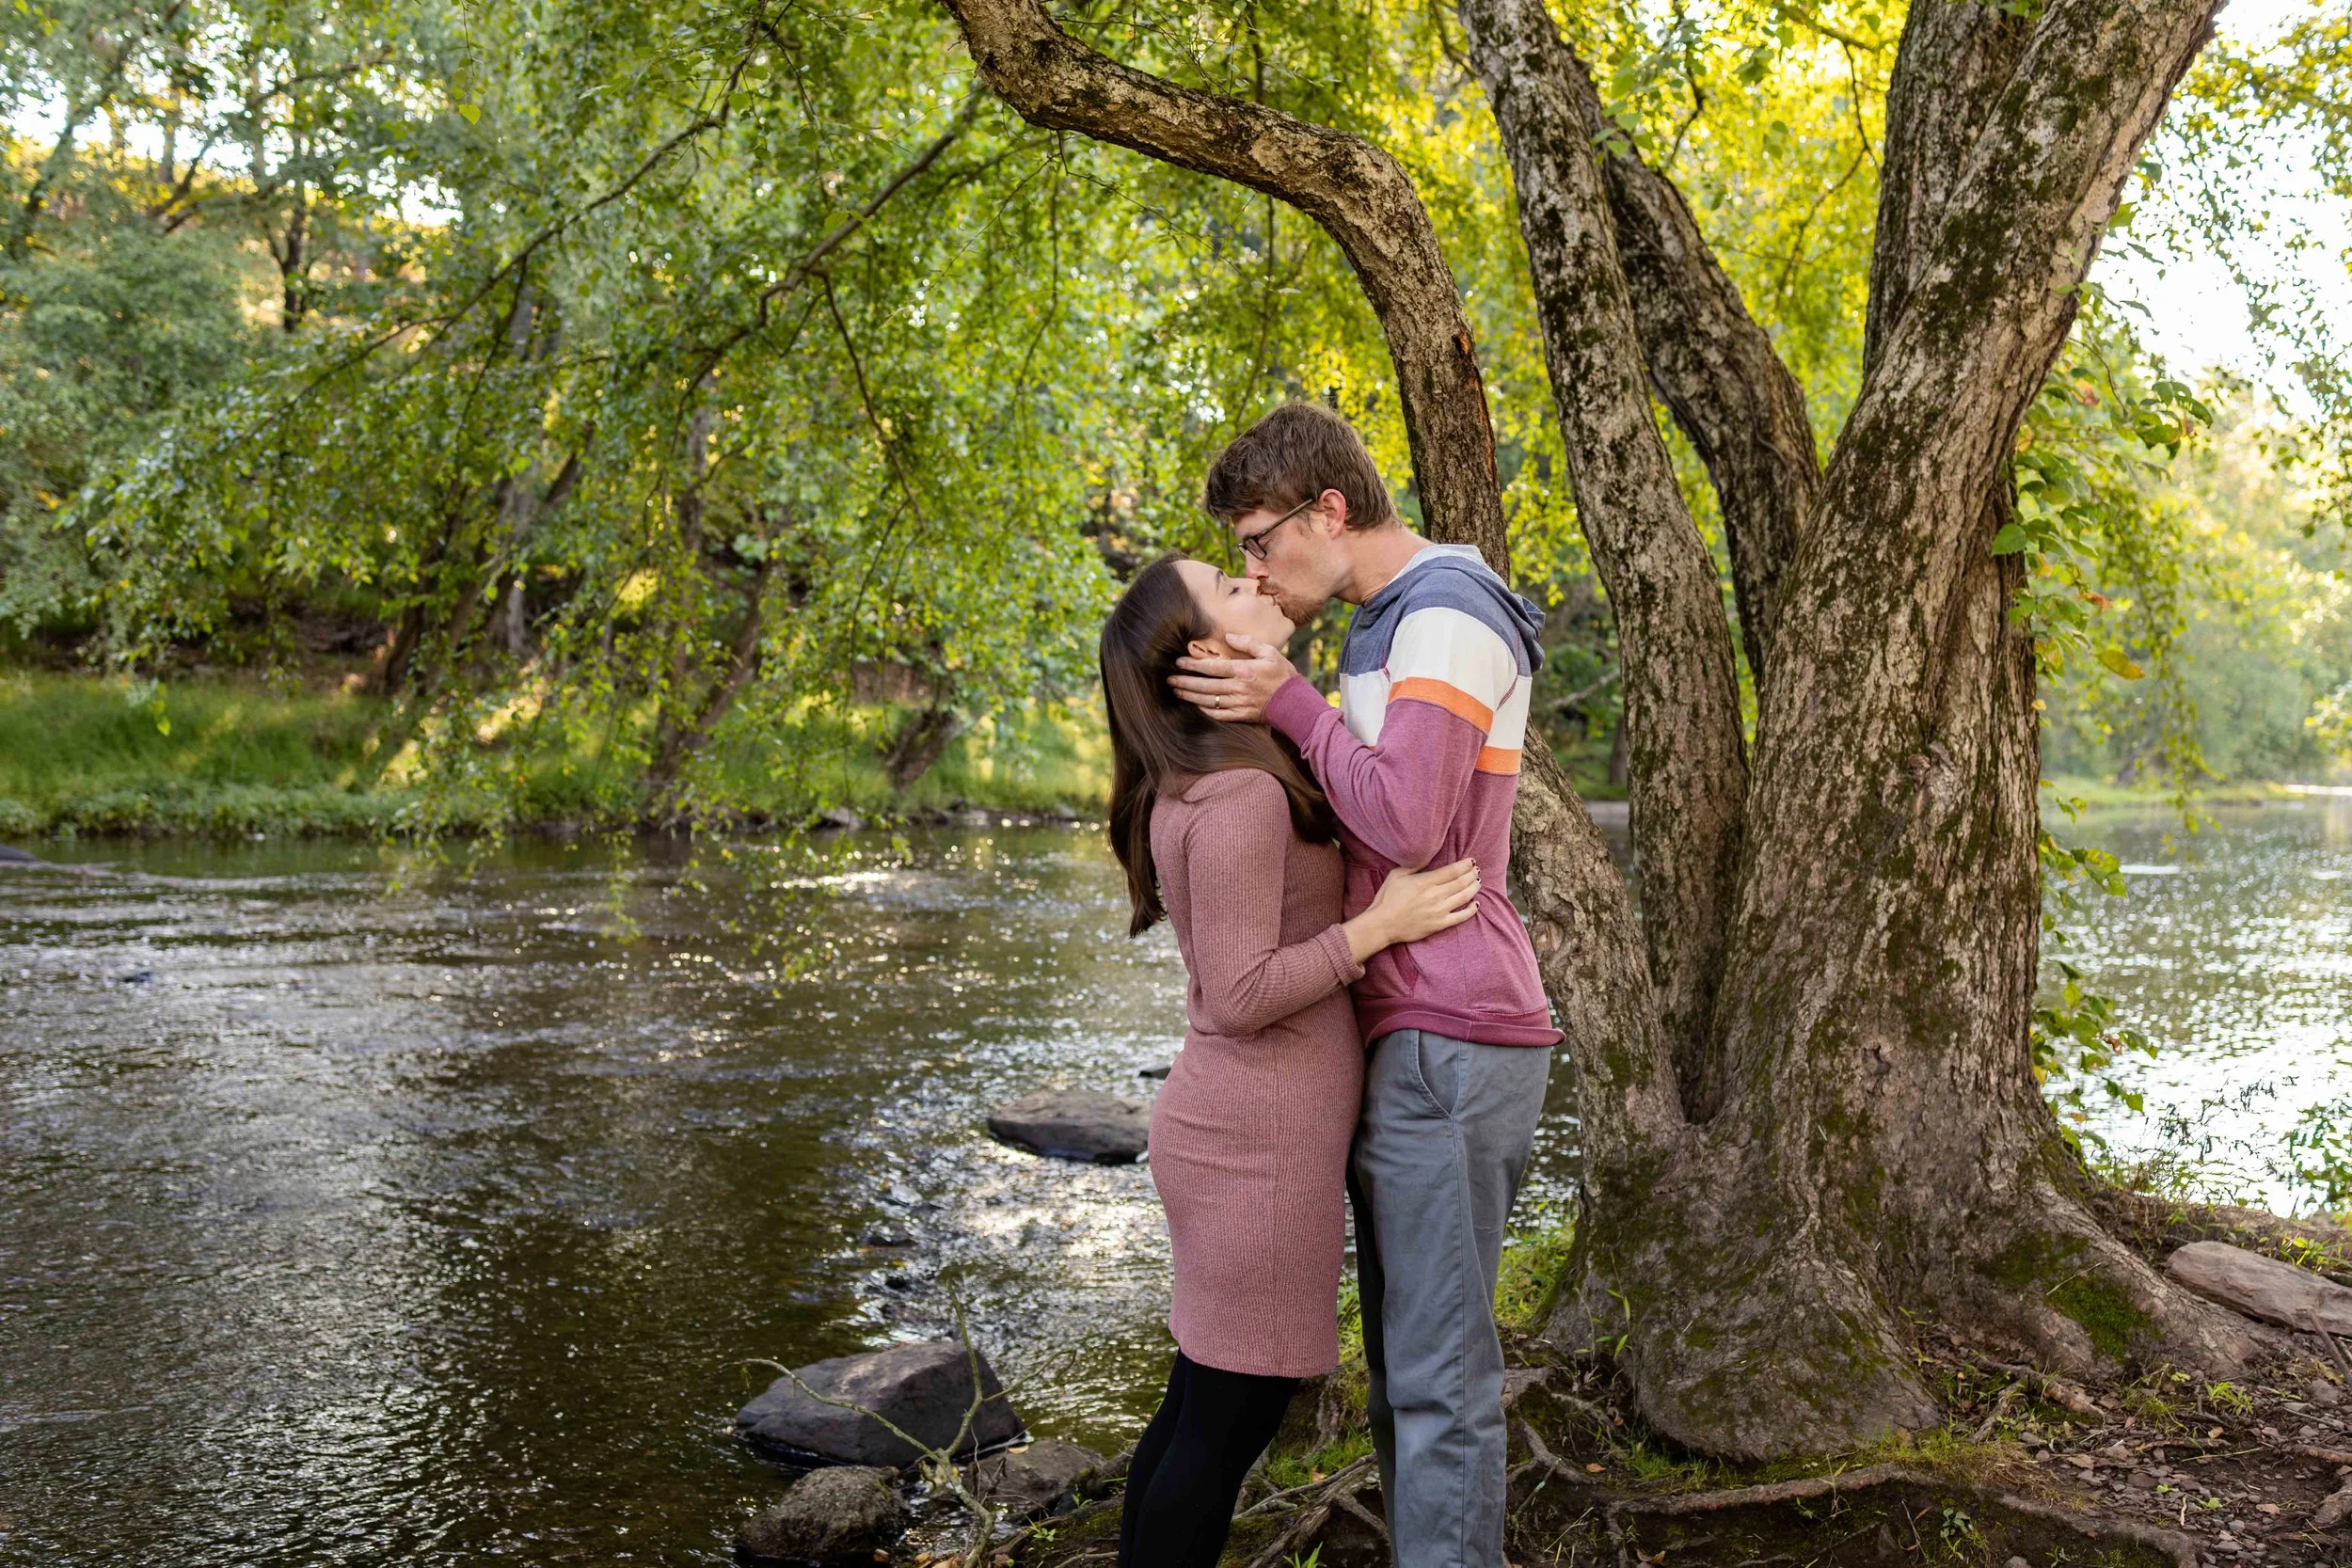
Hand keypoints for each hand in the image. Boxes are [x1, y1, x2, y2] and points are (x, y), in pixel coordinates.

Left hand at [1170, 633, 1293, 723]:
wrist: (1294, 703)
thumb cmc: (1282, 675)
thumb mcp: (1270, 652)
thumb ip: (1248, 643)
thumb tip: (1228, 636)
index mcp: (1244, 670)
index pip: (1213, 667)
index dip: (1193, 665)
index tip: (1179, 662)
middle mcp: (1238, 688)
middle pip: (1205, 685)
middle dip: (1185, 682)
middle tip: (1169, 679)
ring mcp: (1238, 704)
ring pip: (1208, 701)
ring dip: (1190, 696)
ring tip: (1176, 691)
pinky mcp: (1240, 716)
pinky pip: (1217, 715)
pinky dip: (1203, 710)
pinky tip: (1194, 704)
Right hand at [1344, 859, 1479, 962]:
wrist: (1382, 924)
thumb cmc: (1387, 898)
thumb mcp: (1396, 875)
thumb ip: (1414, 865)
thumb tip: (1428, 857)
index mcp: (1425, 881)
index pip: (1453, 870)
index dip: (1465, 865)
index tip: (1471, 861)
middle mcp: (1435, 895)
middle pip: (1461, 882)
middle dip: (1472, 874)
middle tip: (1476, 870)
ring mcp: (1439, 911)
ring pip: (1464, 897)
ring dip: (1474, 888)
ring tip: (1477, 882)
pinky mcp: (1439, 925)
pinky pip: (1461, 917)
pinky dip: (1471, 910)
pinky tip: (1476, 904)